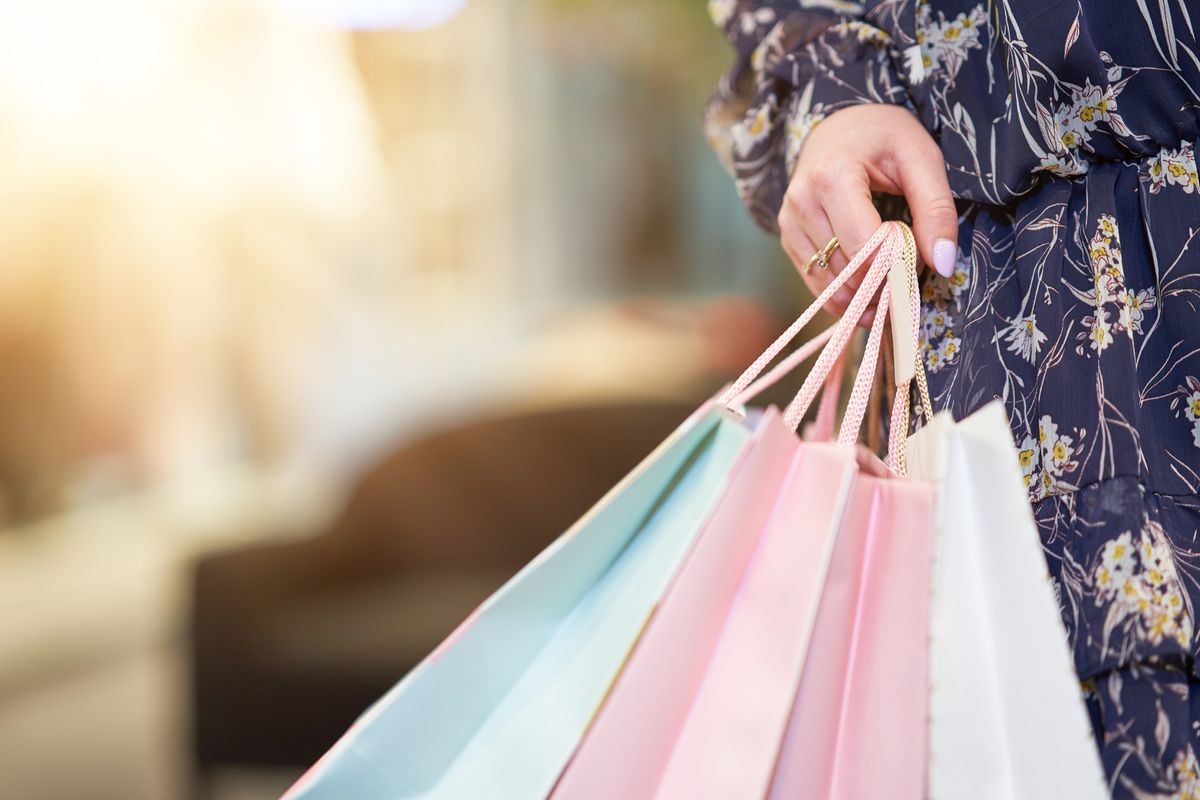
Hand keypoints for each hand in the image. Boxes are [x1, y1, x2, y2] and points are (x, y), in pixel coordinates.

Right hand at [778, 104, 957, 324]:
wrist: (841, 125)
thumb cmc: (884, 138)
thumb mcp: (922, 160)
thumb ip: (936, 211)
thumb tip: (943, 264)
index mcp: (833, 177)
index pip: (864, 248)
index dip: (895, 267)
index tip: (917, 263)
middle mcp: (802, 201)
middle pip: (846, 269)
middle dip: (881, 282)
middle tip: (907, 273)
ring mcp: (789, 220)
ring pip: (829, 282)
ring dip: (862, 292)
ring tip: (888, 279)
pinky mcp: (786, 235)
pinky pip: (814, 281)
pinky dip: (842, 291)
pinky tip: (865, 286)